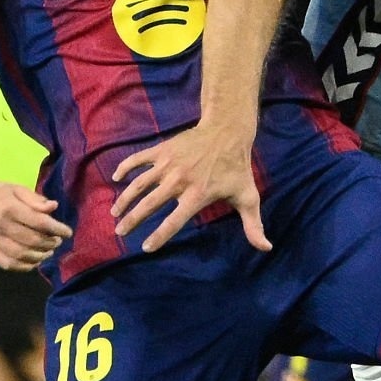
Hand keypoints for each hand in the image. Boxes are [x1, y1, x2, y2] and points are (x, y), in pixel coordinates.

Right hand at [0, 178, 70, 270]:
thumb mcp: (16, 189)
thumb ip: (35, 199)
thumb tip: (54, 207)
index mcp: (9, 208)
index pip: (40, 223)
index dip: (58, 229)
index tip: (68, 232)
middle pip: (33, 241)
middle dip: (51, 243)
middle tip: (58, 241)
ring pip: (21, 255)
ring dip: (40, 256)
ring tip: (49, 251)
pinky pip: (7, 264)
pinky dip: (24, 266)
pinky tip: (34, 261)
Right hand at [110, 124, 268, 253]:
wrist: (227, 132)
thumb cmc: (236, 168)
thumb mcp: (247, 197)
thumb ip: (253, 225)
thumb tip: (266, 248)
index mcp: (197, 195)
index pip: (174, 221)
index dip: (159, 236)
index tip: (145, 247)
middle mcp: (179, 181)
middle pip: (150, 204)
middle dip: (133, 220)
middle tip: (119, 231)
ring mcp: (168, 164)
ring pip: (140, 184)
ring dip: (125, 198)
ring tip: (115, 212)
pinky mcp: (162, 150)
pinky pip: (138, 159)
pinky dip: (125, 167)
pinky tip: (115, 178)